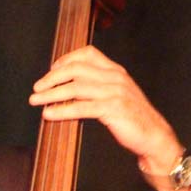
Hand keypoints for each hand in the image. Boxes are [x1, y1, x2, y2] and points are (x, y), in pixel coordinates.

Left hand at [30, 46, 190, 190]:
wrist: (154, 137)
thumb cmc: (133, 118)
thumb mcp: (116, 95)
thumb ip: (98, 87)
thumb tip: (67, 89)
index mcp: (115, 71)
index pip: (88, 53)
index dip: (66, 59)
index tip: (51, 70)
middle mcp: (115, 77)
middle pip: (76, 69)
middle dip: (52, 78)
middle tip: (37, 88)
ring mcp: (115, 92)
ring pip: (75, 88)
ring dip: (51, 94)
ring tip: (36, 101)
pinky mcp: (113, 109)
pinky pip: (81, 108)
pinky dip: (62, 110)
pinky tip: (49, 114)